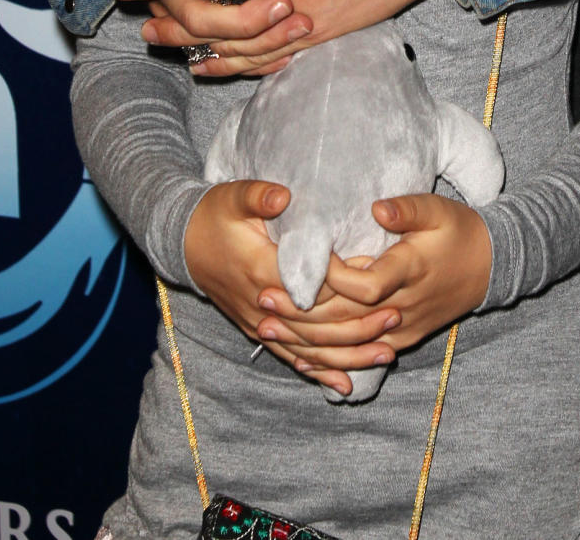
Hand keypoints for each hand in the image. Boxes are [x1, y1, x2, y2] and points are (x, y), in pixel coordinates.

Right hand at [184, 183, 400, 396]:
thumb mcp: (232, 197)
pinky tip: (346, 383)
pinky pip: (292, 358)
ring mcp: (260, 324)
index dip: (345, 288)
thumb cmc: (213, 215)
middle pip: (317, 326)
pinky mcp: (259, 332)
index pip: (310, 288)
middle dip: (358, 326)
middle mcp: (263, 306)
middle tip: (397, 318)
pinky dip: (320, 371)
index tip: (379, 283)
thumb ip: (259, 197)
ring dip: (348, 355)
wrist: (182, 244)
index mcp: (262, 271)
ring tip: (386, 354)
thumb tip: (284, 195)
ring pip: (309, 350)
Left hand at [256, 194, 491, 368]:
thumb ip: (408, 209)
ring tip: (266, 328)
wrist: (488, 267)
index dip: (332, 279)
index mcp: (410, 270)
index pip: (366, 285)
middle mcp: (403, 306)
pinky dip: (328, 360)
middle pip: (347, 319)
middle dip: (302, 312)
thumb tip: (376, 208)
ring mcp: (402, 329)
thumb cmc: (459, 230)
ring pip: (349, 344)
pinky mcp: (400, 339)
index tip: (301, 263)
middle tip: (262, 300)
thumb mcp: (438, 209)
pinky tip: (299, 358)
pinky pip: (360, 357)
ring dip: (306, 340)